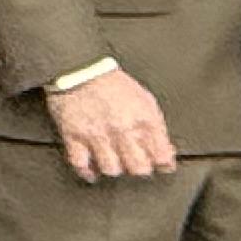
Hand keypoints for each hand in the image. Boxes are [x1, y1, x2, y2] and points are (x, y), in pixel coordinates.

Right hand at [48, 65, 175, 181]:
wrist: (80, 69)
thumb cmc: (112, 83)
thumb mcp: (145, 100)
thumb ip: (155, 126)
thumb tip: (165, 148)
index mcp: (144, 120)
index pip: (161, 156)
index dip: (163, 164)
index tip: (160, 164)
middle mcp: (122, 131)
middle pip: (138, 168)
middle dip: (140, 168)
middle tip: (136, 164)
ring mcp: (98, 135)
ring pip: (112, 169)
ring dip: (115, 169)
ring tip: (114, 163)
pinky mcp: (75, 137)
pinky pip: (81, 164)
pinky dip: (87, 171)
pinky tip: (92, 172)